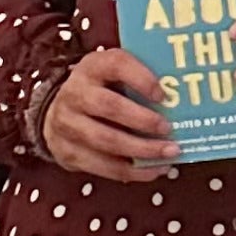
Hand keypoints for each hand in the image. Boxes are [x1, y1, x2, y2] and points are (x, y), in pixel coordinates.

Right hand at [38, 46, 175, 179]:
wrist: (56, 114)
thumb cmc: (100, 92)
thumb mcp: (113, 75)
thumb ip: (138, 79)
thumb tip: (179, 96)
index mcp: (91, 67)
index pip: (116, 64)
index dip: (141, 78)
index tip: (163, 95)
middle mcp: (75, 93)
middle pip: (110, 106)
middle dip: (143, 120)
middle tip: (169, 129)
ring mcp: (67, 125)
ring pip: (107, 140)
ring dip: (143, 150)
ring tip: (170, 153)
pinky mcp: (68, 153)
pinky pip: (103, 166)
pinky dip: (133, 171)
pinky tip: (155, 170)